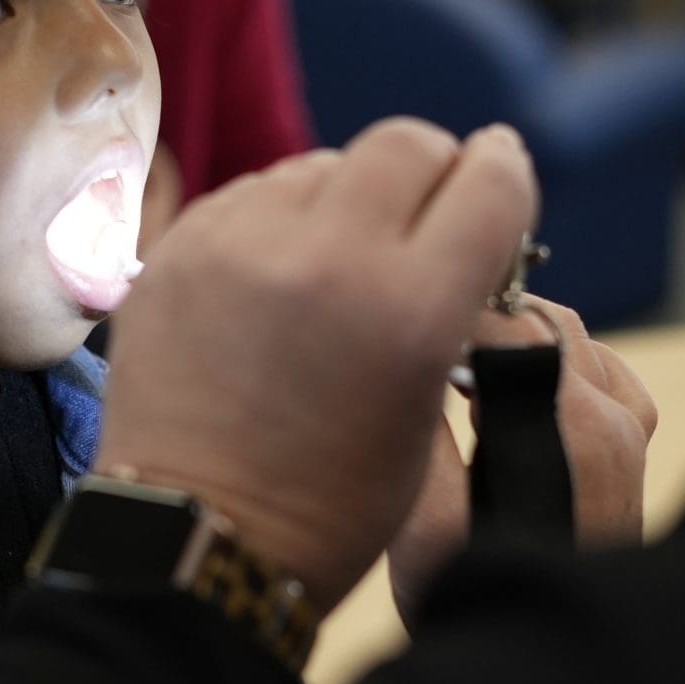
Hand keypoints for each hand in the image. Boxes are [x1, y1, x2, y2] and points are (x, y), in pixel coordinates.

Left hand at [96, 120, 537, 612]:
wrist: (193, 540)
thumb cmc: (331, 501)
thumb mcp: (426, 405)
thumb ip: (448, 299)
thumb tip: (453, 218)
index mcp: (409, 308)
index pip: (490, 179)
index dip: (504, 177)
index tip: (497, 185)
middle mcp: (327, 256)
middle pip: (408, 143)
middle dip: (432, 171)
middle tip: (424, 218)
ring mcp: (242, 243)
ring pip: (326, 161)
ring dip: (350, 195)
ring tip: (340, 263)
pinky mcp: (180, 245)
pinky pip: (255, 193)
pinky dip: (282, 220)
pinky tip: (280, 277)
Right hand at [386, 297, 658, 618]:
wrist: (544, 663)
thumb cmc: (475, 592)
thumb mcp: (424, 516)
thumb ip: (419, 426)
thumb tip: (413, 352)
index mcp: (570, 425)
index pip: (505, 323)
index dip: (446, 310)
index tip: (396, 310)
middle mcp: (614, 420)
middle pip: (541, 322)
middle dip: (479, 318)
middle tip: (419, 329)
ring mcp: (631, 436)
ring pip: (574, 339)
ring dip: (516, 337)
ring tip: (457, 355)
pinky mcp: (632, 453)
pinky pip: (605, 373)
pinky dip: (560, 361)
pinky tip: (518, 384)